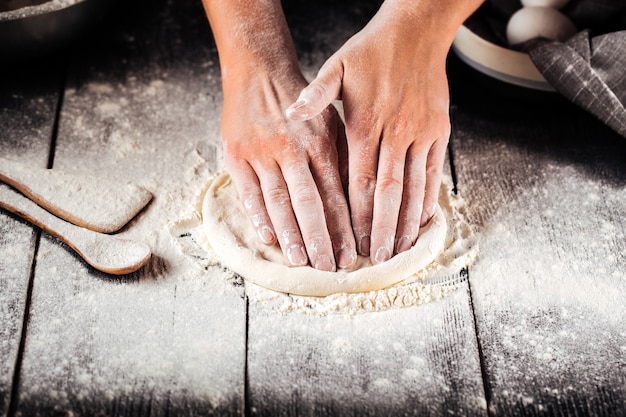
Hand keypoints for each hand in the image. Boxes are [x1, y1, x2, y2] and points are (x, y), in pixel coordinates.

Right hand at [221, 68, 356, 270]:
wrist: (259, 72)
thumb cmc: (300, 105)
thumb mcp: (329, 123)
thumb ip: (341, 159)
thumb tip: (357, 200)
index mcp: (320, 144)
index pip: (335, 194)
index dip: (343, 227)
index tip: (352, 253)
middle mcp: (292, 150)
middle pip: (309, 202)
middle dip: (320, 238)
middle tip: (328, 267)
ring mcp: (262, 153)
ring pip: (278, 201)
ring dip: (290, 234)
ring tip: (299, 261)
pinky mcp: (237, 155)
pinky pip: (248, 191)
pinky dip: (258, 215)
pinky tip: (268, 238)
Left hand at [286, 2, 453, 264]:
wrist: (416, 30)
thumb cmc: (371, 51)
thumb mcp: (337, 67)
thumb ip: (315, 95)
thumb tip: (291, 114)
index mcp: (365, 124)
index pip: (360, 181)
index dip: (357, 215)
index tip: (354, 241)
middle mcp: (395, 133)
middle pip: (388, 192)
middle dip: (382, 229)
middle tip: (378, 258)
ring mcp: (420, 133)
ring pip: (413, 187)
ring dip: (406, 221)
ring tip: (400, 249)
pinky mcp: (438, 130)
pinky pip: (435, 171)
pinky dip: (430, 197)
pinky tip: (423, 220)